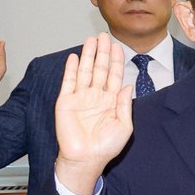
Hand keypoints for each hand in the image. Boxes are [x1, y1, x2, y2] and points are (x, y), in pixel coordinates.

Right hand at [54, 34, 132, 194]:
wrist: (86, 159)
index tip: (118, 47)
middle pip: (100, 69)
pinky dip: (72, 69)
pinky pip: (69, 82)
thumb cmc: (106, 147)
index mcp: (111, 102)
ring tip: (91, 40)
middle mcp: (96, 97)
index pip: (115, 77)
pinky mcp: (66, 101)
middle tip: (104, 36)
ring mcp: (80, 98)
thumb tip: (128, 85)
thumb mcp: (124, 126)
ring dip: (89, 56)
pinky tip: (75, 57)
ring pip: (86, 71)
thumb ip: (125, 105)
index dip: (116, 61)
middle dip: (103, 53)